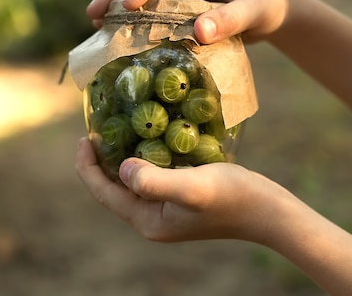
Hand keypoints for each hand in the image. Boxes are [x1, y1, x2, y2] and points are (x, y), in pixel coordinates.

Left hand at [75, 137, 276, 242]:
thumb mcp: (191, 187)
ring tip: (116, 131)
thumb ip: (153, 181)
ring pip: (132, 182)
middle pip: (114, 189)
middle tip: (97, 130)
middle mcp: (153, 219)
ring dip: (121, 158)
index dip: (88, 167)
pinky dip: (143, 158)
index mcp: (148, 220)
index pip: (105, 194)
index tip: (83, 138)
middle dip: (101, 162)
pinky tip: (148, 139)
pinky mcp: (181, 198)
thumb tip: (122, 168)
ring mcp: (167, 209)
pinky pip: (151, 177)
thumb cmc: (232, 197)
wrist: (267, 210)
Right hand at [86, 0, 288, 43]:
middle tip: (93, 11)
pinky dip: (133, 14)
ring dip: (118, 0)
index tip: (128, 3)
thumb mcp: (255, 11)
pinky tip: (115, 29)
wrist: (271, 9)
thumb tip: (200, 32)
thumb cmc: (266, 5)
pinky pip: (151, 3)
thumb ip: (231, 19)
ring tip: (94, 19)